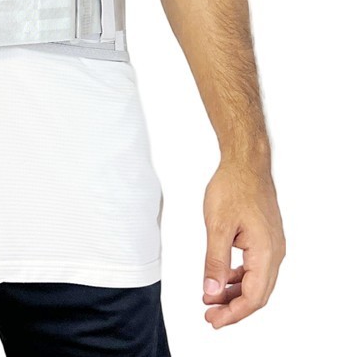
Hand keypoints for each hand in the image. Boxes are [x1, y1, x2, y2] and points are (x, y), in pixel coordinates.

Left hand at [201, 155, 285, 327]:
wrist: (246, 164)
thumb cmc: (233, 187)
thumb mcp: (217, 226)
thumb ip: (215, 261)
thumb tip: (212, 292)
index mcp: (265, 253)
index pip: (253, 296)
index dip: (233, 313)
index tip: (213, 320)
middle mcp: (274, 253)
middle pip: (257, 294)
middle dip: (233, 308)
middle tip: (210, 316)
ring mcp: (272, 246)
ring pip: (257, 282)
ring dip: (235, 294)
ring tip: (212, 299)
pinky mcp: (265, 238)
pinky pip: (255, 267)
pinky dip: (239, 277)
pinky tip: (223, 279)